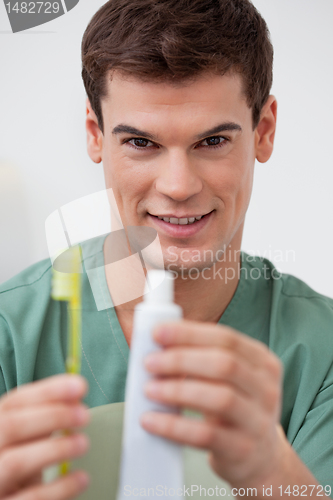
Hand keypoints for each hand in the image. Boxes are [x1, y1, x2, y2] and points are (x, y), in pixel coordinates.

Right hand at [0, 374, 89, 498]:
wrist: (8, 494)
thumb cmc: (16, 463)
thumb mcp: (25, 438)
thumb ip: (45, 418)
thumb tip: (75, 398)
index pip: (14, 401)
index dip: (48, 391)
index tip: (79, 386)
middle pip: (11, 426)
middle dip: (52, 416)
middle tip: (84, 415)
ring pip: (16, 462)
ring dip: (55, 449)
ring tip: (83, 443)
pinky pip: (31, 498)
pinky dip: (60, 487)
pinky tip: (81, 478)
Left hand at [141, 320, 283, 488]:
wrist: (260, 459)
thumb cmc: (234, 408)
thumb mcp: (230, 379)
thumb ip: (202, 357)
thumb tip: (157, 341)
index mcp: (264, 362)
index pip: (227, 339)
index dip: (190, 333)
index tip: (157, 332)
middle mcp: (267, 389)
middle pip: (225, 364)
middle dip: (182, 359)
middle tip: (149, 362)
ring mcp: (259, 422)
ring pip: (220, 398)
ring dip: (178, 390)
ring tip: (149, 389)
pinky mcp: (243, 450)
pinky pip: (206, 435)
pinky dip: (174, 426)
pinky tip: (151, 420)